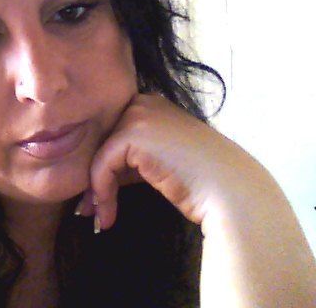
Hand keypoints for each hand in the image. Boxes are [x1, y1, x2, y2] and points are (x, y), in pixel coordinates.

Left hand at [75, 92, 271, 231]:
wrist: (231, 192)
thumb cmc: (201, 182)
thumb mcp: (160, 161)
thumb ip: (132, 160)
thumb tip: (96, 182)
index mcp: (154, 104)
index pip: (114, 133)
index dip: (105, 165)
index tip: (100, 196)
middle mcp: (145, 101)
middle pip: (103, 140)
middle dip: (96, 176)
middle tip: (89, 208)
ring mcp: (139, 114)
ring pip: (99, 153)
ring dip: (97, 189)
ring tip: (99, 217)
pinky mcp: (133, 133)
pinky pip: (102, 165)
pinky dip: (101, 191)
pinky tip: (108, 215)